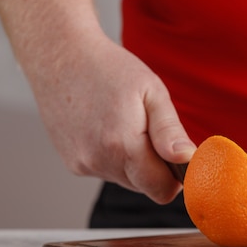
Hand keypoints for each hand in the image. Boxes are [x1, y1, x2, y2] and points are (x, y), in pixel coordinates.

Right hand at [28, 33, 195, 203]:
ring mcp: (82, 164)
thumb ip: (170, 131)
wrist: (60, 57)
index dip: (175, 177)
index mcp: (123, 145)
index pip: (161, 190)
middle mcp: (99, 161)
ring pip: (126, 180)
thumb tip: (187, 159)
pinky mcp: (71, 163)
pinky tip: (107, 128)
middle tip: (149, 129)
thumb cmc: (108, 69)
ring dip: (134, 162)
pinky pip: (106, 171)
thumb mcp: (151, 92)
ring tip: (125, 124)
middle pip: (144, 186)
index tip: (178, 156)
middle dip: (155, 167)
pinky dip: (114, 157)